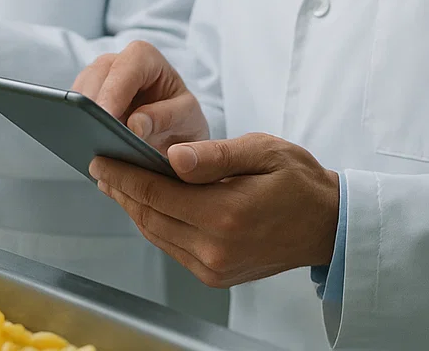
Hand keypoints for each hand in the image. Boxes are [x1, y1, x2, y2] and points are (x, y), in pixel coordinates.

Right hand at [72, 40, 207, 150]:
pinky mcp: (86, 99)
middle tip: (90, 133)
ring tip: (86, 143)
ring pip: (80, 89)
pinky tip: (82, 144)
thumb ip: (166, 118)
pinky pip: (74, 107)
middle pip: (97, 75)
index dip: (115, 89)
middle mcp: (118, 63)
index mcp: (147, 58)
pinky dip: (76, 124)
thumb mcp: (187, 119)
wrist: (173, 132)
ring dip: (80, 115)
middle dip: (93, 104)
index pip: (128, 66)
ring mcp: (98, 79)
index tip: (108, 116)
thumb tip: (134, 126)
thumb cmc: (182, 119)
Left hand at [90, 133, 340, 287]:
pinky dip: (153, 224)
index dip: (122, 174)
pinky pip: (171, 246)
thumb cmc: (298, 181)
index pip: (155, 193)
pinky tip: (145, 204)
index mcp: (225, 215)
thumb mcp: (262, 151)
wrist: (328, 225)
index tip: (99, 157)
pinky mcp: (215, 276)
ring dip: (133, 208)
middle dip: (121, 190)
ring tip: (115, 182)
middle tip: (100, 167)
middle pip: (149, 216)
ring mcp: (214, 267)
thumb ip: (215, 154)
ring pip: (155, 233)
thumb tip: (172, 156)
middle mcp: (215, 248)